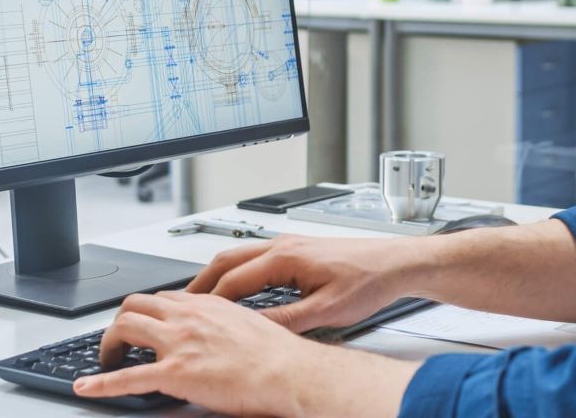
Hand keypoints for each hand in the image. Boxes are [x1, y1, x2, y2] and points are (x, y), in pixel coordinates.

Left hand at [73, 291, 308, 415]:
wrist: (288, 371)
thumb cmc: (278, 354)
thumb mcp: (248, 324)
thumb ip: (224, 324)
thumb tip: (216, 336)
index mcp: (207, 305)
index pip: (164, 298)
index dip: (149, 313)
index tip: (146, 325)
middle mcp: (188, 316)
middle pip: (136, 305)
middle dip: (121, 322)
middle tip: (121, 341)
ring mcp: (179, 343)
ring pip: (125, 327)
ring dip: (109, 344)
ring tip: (107, 360)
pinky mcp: (175, 373)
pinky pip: (126, 377)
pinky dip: (100, 383)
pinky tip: (87, 387)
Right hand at [187, 234, 420, 332]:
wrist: (395, 263)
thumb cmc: (368, 281)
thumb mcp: (325, 311)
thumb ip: (286, 321)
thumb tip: (254, 331)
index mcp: (285, 257)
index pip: (232, 280)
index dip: (207, 301)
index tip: (190, 317)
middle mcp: (283, 245)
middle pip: (226, 261)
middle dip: (200, 283)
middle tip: (180, 305)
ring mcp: (289, 244)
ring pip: (239, 256)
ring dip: (217, 276)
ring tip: (200, 299)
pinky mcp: (297, 249)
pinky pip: (255, 258)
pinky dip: (236, 273)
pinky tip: (236, 290)